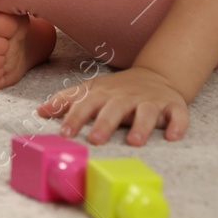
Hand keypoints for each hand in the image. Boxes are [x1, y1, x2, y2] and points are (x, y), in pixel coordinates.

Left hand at [37, 66, 190, 145]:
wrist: (157, 75)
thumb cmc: (118, 90)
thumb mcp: (91, 89)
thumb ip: (67, 100)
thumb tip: (39, 111)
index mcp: (104, 93)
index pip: (86, 104)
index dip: (74, 117)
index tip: (64, 132)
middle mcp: (126, 96)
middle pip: (114, 109)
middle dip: (104, 124)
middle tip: (95, 140)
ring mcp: (151, 100)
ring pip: (146, 112)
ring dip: (141, 126)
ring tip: (134, 142)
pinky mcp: (173, 105)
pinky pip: (178, 115)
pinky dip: (177, 125)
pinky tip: (173, 136)